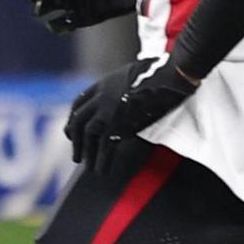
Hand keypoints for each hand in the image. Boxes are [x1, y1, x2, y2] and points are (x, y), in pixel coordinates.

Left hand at [63, 57, 196, 165]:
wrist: (171, 75)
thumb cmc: (161, 72)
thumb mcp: (135, 73)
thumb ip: (126, 83)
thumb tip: (130, 88)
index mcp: (103, 84)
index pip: (79, 103)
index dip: (74, 118)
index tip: (73, 130)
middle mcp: (101, 97)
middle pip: (77, 120)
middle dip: (75, 139)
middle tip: (77, 153)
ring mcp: (108, 111)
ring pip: (87, 135)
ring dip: (86, 153)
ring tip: (87, 166)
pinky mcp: (119, 125)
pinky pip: (104, 147)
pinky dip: (101, 161)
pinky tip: (101, 170)